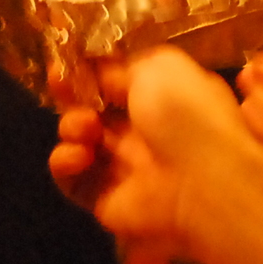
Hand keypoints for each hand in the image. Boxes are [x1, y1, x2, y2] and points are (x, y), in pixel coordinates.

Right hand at [50, 50, 249, 246]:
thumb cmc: (185, 113)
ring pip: (79, 142)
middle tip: (60, 85)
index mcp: (161, 98)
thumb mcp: (157, 67)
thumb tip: (95, 73)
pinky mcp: (106, 200)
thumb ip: (118, 67)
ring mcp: (124, 169)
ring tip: (87, 128)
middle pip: (92, 110)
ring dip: (71, 127)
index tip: (65, 63)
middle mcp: (142, 132)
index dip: (87, 71)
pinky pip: (72, 181)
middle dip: (71, 95)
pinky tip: (79, 155)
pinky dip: (66, 164)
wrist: (202, 181)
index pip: (114, 82)